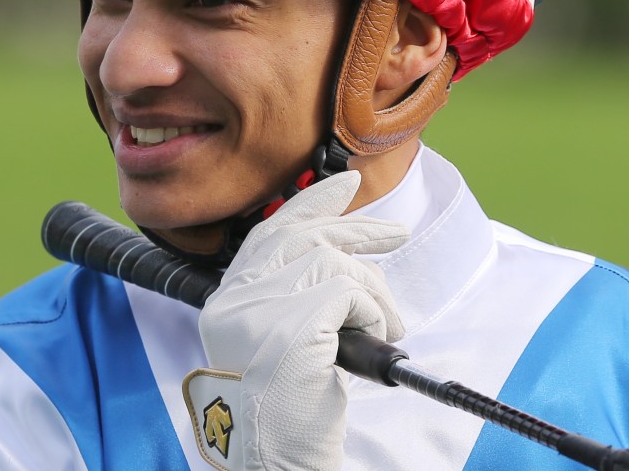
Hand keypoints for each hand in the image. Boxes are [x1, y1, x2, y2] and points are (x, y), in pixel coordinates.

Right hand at [182, 171, 409, 470]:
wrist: (276, 458)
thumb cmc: (286, 413)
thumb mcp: (282, 343)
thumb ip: (295, 299)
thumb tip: (347, 259)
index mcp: (229, 302)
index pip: (269, 233)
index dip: (309, 206)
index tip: (344, 186)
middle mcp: (237, 297)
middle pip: (303, 234)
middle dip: (357, 227)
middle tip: (398, 232)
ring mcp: (262, 307)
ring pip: (333, 262)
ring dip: (375, 292)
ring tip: (390, 325)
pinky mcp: (294, 322)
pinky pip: (349, 291)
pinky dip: (373, 308)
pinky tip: (378, 333)